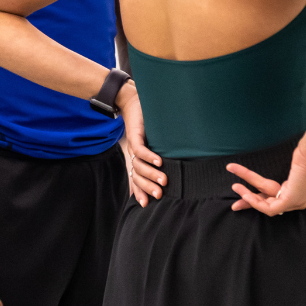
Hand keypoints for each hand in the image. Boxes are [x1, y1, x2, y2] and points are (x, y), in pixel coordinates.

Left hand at [116, 82, 164, 206]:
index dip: (140, 191)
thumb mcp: (155, 139)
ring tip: (164, 179)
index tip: (147, 204)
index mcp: (138, 157)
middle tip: (159, 195)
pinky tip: (159, 162)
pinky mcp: (134, 135)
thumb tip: (172, 162)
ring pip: (139, 165)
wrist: (132, 101)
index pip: (137, 178)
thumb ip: (160, 151)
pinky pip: (140, 150)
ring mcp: (133, 145)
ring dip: (151, 174)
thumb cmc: (147, 121)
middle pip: (137, 175)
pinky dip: (149, 157)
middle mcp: (134, 154)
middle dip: (148, 186)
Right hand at [226, 142, 305, 216]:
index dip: (261, 199)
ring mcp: (296, 203)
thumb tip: (288, 156)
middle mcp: (299, 200)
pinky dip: (256, 202)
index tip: (247, 194)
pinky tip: (245, 194)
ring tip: (235, 188)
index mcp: (300, 191)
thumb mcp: (297, 160)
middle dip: (251, 204)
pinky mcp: (291, 201)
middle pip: (270, 205)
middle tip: (235, 206)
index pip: (277, 200)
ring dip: (249, 198)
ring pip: (266, 205)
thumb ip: (289, 167)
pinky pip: (269, 208)